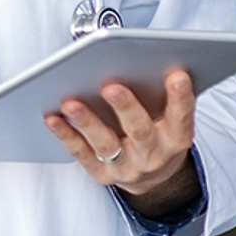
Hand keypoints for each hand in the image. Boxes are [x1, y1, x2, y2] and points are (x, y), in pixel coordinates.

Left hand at [45, 69, 199, 214]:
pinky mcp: (103, 174)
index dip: (180, 97)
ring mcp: (128, 167)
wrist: (154, 177)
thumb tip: (147, 57)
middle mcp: (153, 155)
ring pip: (106, 144)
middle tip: (111, 86)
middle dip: (126, 107)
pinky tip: (53, 118)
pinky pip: (83, 154)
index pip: (181, 117)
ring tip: (71, 103)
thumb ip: (162, 94)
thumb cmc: (158, 132)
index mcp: (176, 137)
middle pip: (140, 131)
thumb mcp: (170, 117)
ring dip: (87, 122)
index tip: (177, 75)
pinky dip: (67, 135)